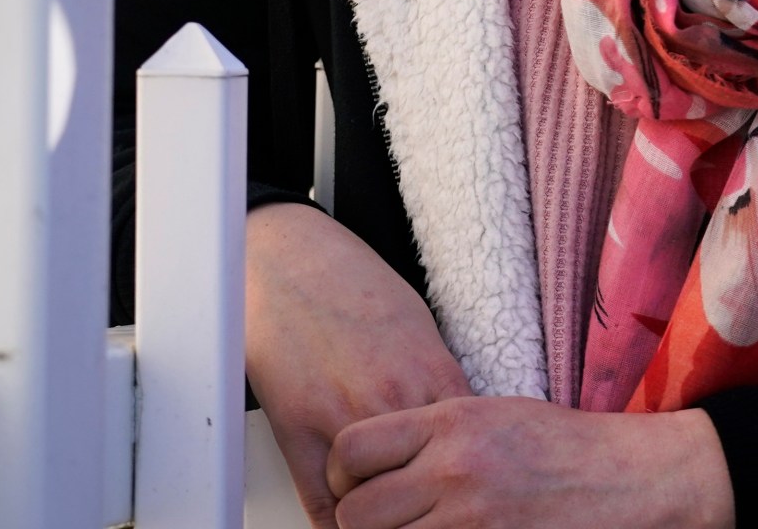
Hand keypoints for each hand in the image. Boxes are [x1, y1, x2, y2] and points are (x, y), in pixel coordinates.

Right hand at [247, 204, 474, 525]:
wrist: (287, 256)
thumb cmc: (351, 285)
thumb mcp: (420, 329)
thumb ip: (440, 387)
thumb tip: (462, 432)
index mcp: (436, 377)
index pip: (470, 462)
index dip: (469, 489)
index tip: (467, 501)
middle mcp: (397, 403)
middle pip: (429, 492)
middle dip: (430, 509)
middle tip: (429, 515)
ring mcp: (346, 420)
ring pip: (378, 507)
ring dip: (382, 517)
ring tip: (385, 516)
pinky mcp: (298, 431)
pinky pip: (323, 505)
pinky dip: (337, 521)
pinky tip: (347, 522)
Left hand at [325, 397, 735, 528]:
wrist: (636, 481)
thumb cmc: (566, 447)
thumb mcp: (491, 415)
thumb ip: (429, 436)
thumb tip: (372, 463)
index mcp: (450, 422)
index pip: (351, 449)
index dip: (341, 474)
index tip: (353, 485)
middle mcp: (454, 471)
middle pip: (357, 513)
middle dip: (363, 523)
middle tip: (385, 522)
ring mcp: (473, 522)